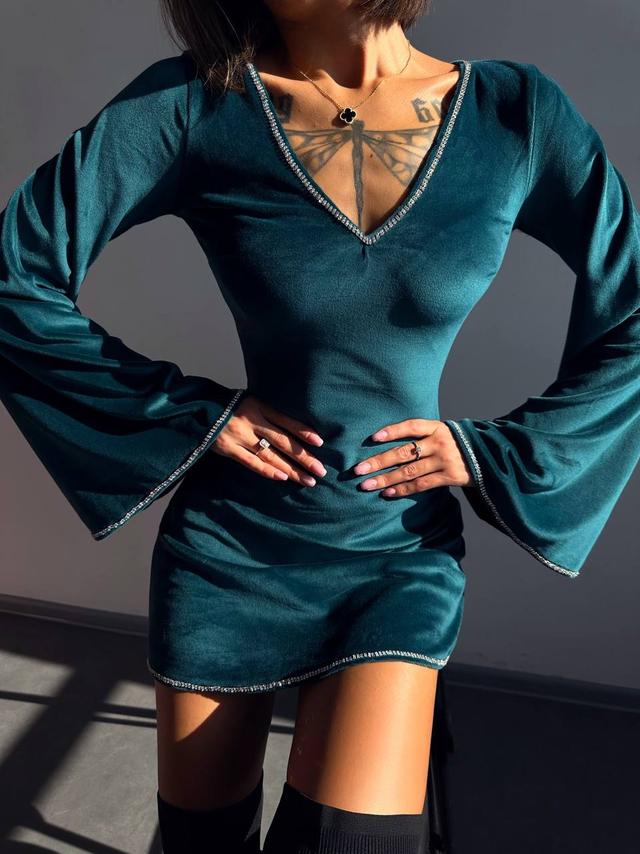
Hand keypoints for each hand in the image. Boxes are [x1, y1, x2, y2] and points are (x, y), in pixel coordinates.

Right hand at [211, 394, 327, 485]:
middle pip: (283, 441)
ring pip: (270, 455)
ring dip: (291, 469)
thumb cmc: (231, 406)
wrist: (199, 408)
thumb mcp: (251, 401)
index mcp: (259, 406)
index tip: (321, 443)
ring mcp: (239, 436)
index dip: (303, 431)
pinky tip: (283, 477)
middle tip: (321, 471)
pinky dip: (267, 470)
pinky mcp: (228, 448)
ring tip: (308, 480)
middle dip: (303, 457)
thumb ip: (270, 413)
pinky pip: (251, 462)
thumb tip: (296, 428)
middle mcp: (251, 421)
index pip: (286, 420)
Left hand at [352, 419, 472, 496]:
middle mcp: (439, 442)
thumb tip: (391, 443)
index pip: (411, 426)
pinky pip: (421, 484)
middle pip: (403, 452)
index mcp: (437, 427)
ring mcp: (445, 460)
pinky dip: (402, 489)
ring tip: (366, 485)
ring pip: (409, 471)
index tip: (373, 438)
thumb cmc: (459, 444)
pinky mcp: (450, 477)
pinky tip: (386, 493)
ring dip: (385, 479)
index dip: (392, 431)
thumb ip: (423, 435)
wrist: (491, 456)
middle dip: (378, 461)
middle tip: (358, 469)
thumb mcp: (444, 432)